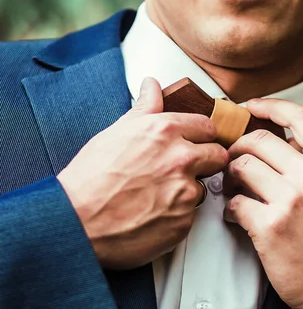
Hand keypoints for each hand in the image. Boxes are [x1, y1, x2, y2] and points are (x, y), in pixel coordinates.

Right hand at [58, 77, 227, 269]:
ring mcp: (186, 192)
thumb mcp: (115, 132)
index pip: (207, 127)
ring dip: (187, 191)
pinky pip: (190, 216)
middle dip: (205, 161)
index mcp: (165, 131)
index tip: (195, 142)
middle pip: (218, 156)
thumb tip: (152, 86)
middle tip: (183, 169)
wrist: (78, 221)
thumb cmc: (90, 179)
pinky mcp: (184, 222)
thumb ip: (144, 109)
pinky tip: (152, 215)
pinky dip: (176, 216)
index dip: (201, 136)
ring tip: (157, 196)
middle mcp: (181, 158)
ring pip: (203, 188)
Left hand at [223, 98, 302, 308]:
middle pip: (259, 140)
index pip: (301, 118)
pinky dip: (228, 209)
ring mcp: (290, 200)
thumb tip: (281, 147)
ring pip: (240, 166)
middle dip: (237, 148)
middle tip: (232, 163)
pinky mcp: (269, 226)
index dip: (271, 105)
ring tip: (232, 191)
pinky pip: (233, 203)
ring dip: (229, 178)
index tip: (251, 107)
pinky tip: (235, 217)